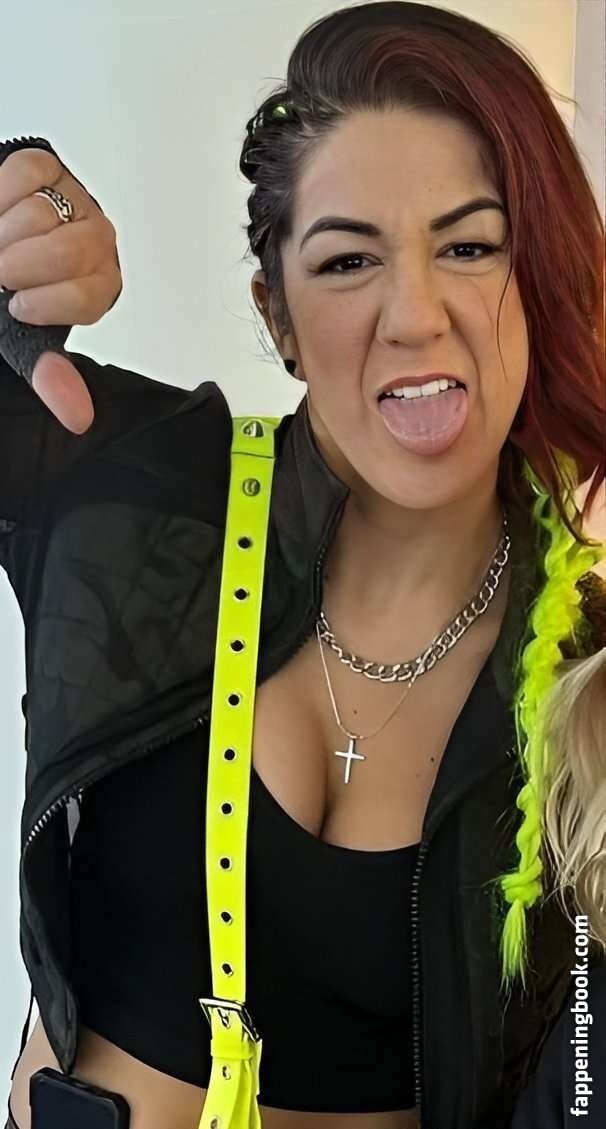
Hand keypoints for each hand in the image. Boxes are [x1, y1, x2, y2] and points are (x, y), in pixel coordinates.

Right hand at [0, 146, 121, 432]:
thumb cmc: (9, 291)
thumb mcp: (23, 337)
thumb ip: (50, 373)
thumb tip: (78, 420)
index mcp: (99, 287)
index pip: (89, 295)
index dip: (45, 302)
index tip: (17, 305)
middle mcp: (97, 243)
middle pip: (68, 250)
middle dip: (19, 266)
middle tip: (1, 275)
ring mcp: (74, 200)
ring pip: (41, 214)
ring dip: (3, 235)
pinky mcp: (48, 166)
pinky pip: (24, 175)